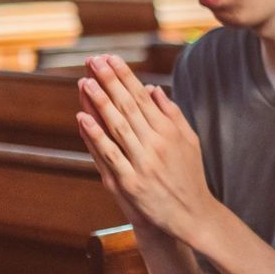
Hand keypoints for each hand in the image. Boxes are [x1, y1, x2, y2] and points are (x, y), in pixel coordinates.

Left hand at [74, 55, 217, 242]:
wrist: (193, 215)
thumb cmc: (189, 176)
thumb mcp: (188, 140)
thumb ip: (171, 114)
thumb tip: (153, 89)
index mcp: (170, 131)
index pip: (142, 96)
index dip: (125, 76)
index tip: (110, 58)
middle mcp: (157, 143)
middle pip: (128, 106)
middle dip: (109, 81)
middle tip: (93, 61)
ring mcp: (143, 163)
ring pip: (117, 126)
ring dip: (99, 102)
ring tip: (85, 82)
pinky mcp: (131, 183)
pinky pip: (110, 155)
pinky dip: (95, 136)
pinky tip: (82, 118)